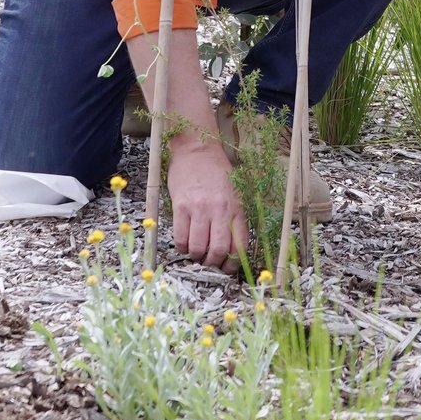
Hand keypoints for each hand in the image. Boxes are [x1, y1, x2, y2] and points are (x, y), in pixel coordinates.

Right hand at [167, 137, 248, 268]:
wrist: (197, 150)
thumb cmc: (217, 173)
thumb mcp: (235, 194)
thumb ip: (234, 218)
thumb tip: (230, 249)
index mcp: (237, 208)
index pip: (239, 246)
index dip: (232, 264)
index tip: (226, 269)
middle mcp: (220, 210)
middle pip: (217, 251)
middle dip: (212, 264)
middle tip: (208, 263)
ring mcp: (200, 209)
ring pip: (198, 248)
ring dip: (196, 257)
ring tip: (196, 252)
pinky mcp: (181, 207)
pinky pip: (180, 238)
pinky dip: (182, 247)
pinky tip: (184, 243)